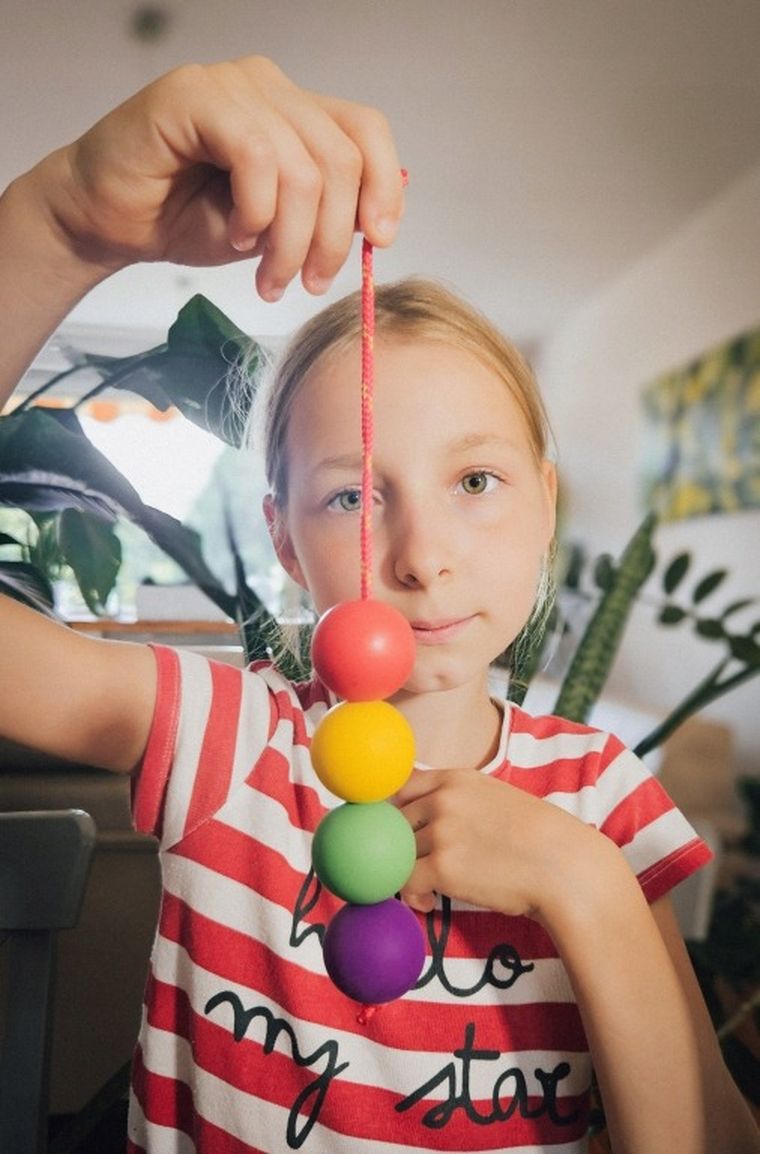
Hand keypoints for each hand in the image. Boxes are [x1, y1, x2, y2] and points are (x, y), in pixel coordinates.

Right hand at [30, 56, 403, 300]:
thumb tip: (374, 225)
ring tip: (267, 277)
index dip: (385, 187)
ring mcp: (233, 85)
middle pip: (341, 158)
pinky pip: (256, 156)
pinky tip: (234, 236)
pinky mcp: (193, 95)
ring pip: (302, 168)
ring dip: (291, 241)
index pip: (365, 132)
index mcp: (296, 113)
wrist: (105, 221)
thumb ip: (321, 215)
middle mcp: (270, 88)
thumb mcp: (273, 228)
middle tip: (306, 284)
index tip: (379, 243)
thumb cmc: (183, 220)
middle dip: (332, 237)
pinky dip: (255, 212)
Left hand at [393, 767, 597, 919]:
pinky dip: (413, 896)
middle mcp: (444, 799)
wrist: (565, 867)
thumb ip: (458, 800)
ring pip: (396, 852)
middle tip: (417, 866)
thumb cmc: (538, 838)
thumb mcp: (494, 798)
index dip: (393, 811)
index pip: (400, 786)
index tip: (396, 832)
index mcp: (457, 778)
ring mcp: (441, 831)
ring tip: (428, 888)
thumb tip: (423, 818)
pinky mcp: (442, 866)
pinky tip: (430, 902)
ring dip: (406, 873)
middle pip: (394, 822)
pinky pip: (404, 882)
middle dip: (398, 846)